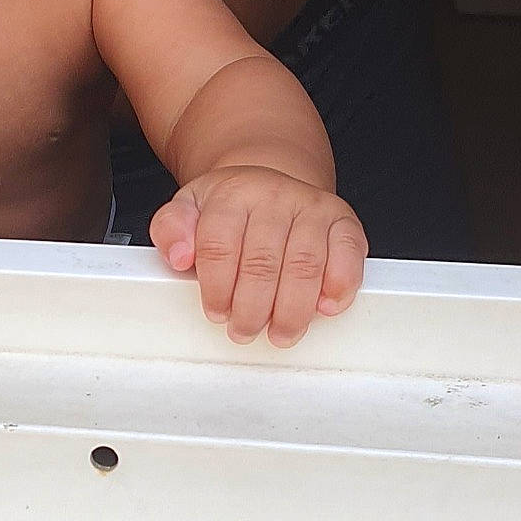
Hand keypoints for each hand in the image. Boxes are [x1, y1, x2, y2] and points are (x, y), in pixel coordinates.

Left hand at [152, 165, 365, 345]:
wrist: (271, 187)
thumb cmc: (231, 209)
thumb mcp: (191, 209)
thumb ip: (171, 229)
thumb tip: (179, 255)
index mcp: (234, 192)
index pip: (219, 245)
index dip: (216, 288)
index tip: (216, 311)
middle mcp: (275, 194)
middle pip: (262, 262)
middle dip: (251, 309)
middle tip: (244, 330)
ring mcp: (313, 206)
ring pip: (304, 265)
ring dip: (291, 310)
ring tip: (279, 333)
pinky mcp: (344, 221)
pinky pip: (348, 254)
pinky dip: (339, 287)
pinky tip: (324, 307)